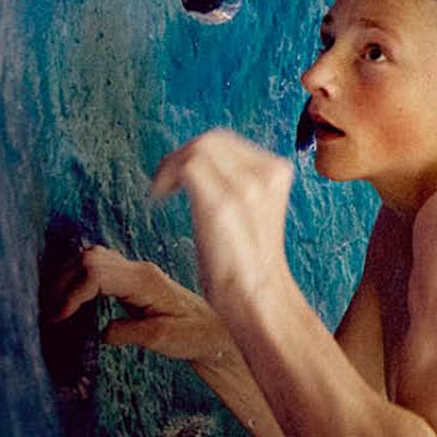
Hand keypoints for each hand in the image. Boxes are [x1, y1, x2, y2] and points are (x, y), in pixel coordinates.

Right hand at [46, 245, 231, 360]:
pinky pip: (97, 267)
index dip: (71, 293)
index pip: (95, 273)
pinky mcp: (131, 278)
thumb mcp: (163, 340)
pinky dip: (77, 278)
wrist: (214, 330)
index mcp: (144, 281)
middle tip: (47, 316)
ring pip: (89, 258)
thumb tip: (101, 331)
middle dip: (61, 285)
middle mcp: (138, 269)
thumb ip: (129, 333)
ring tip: (52, 309)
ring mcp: (135, 270)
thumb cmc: (193, 335)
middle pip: (87, 260)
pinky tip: (69, 299)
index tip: (58, 318)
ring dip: (66, 279)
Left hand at [151, 128, 294, 318]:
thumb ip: (241, 185)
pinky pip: (187, 165)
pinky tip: (159, 197)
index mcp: (278, 173)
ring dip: (172, 164)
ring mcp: (246, 187)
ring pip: (199, 147)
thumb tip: (207, 167)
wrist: (257, 297)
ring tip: (161, 189)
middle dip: (183, 154)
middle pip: (213, 139)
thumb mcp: (254, 212)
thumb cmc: (249, 264)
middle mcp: (266, 173)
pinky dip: (166, 176)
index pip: (230, 142)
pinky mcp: (222, 203)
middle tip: (166, 181)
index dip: (199, 152)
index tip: (182, 175)